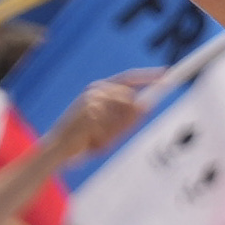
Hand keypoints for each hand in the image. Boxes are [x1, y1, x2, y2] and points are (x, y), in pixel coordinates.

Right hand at [33, 63, 175, 176]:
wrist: (57, 149)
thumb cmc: (84, 139)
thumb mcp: (110, 128)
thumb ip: (128, 118)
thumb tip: (148, 105)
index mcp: (99, 89)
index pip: (128, 78)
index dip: (148, 76)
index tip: (167, 74)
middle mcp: (96, 90)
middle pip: (130, 100)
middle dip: (128, 123)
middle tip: (109, 139)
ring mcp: (92, 100)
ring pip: (122, 117)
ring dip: (114, 134)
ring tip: (95, 141)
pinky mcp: (89, 113)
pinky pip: (111, 129)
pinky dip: (104, 140)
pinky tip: (89, 143)